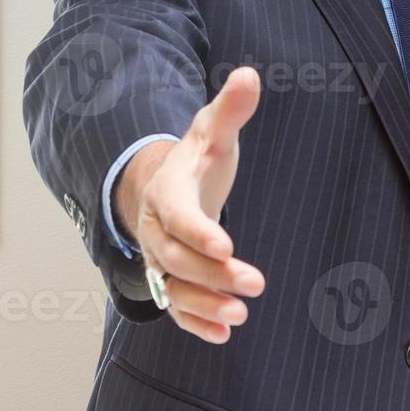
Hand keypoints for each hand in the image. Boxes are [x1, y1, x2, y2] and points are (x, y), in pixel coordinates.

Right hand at [116, 67, 267, 343]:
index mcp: (166, 193)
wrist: (165, 190)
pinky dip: (195, 322)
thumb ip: (230, 110)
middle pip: (174, 258)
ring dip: (203, 304)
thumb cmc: (196, 162)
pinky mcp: (170, 281)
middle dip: (211, 273)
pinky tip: (224, 334)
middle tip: (254, 283)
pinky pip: (175, 307)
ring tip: (239, 315)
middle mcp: (154, 230)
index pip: (176, 215)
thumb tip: (249, 76)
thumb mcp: (211, 133)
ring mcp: (159, 259)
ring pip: (172, 287)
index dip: (198, 232)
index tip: (227, 246)